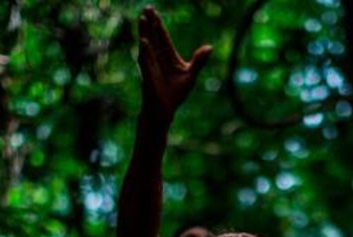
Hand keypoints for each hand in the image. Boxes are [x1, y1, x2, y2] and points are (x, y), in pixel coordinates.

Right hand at [137, 7, 212, 121]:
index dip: (158, 24)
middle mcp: (157, 59)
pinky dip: (145, 52)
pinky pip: (145, 62)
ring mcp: (151, 67)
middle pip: (153, 37)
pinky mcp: (148, 76)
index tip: (154, 11)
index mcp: (167, 57)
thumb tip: (210, 47)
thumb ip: (199, 61)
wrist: (165, 111)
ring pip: (147, 46)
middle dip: (150, 23)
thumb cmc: (175, 94)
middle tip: (147, 7)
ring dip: (145, 32)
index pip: (163, 37)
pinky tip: (143, 42)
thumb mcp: (190, 75)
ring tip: (142, 19)